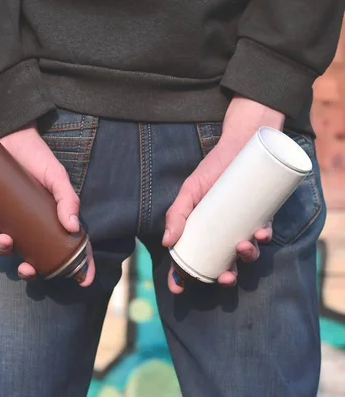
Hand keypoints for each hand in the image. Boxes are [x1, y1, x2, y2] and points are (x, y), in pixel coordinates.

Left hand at [0, 123, 95, 286]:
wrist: (8, 136)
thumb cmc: (37, 155)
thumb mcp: (57, 176)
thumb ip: (67, 199)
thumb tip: (72, 228)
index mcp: (58, 216)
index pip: (75, 246)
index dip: (81, 266)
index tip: (84, 282)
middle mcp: (39, 221)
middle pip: (40, 255)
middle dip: (33, 270)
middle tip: (27, 270)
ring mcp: (18, 217)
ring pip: (16, 246)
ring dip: (8, 252)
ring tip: (4, 240)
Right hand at [162, 95, 285, 293]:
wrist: (240, 144)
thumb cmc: (211, 170)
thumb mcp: (189, 190)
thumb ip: (176, 213)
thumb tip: (166, 242)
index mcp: (201, 231)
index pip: (189, 260)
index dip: (182, 276)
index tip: (178, 287)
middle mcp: (222, 233)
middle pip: (222, 264)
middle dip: (224, 277)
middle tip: (224, 277)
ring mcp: (242, 227)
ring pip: (245, 254)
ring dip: (246, 258)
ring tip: (243, 247)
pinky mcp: (262, 217)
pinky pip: (265, 234)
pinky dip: (263, 238)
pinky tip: (260, 234)